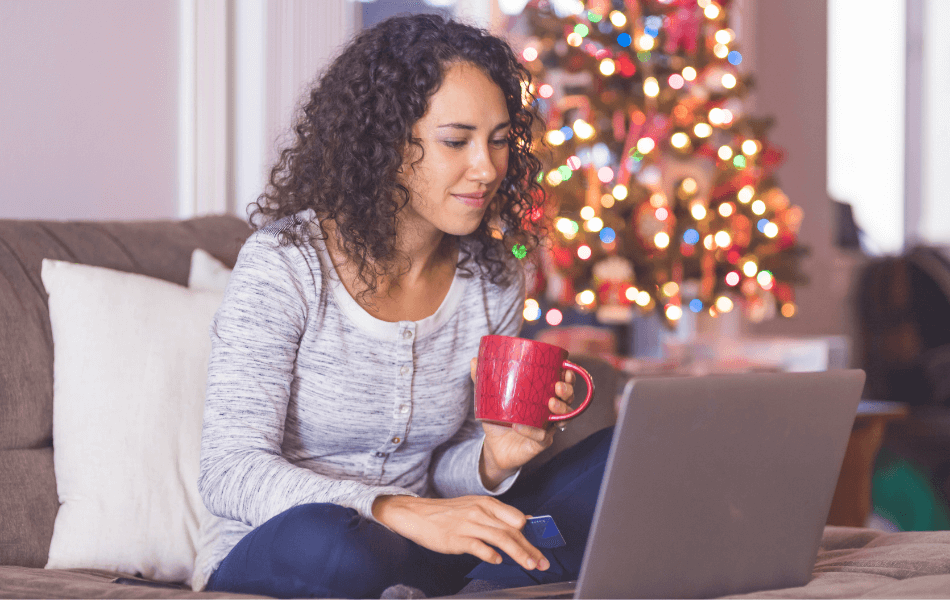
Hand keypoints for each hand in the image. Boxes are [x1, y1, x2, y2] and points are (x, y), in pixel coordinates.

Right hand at [372, 495, 549, 570]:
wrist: (417, 514)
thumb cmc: (447, 514)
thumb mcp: (474, 507)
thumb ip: (498, 515)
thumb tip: (524, 523)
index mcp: (486, 503)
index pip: (517, 518)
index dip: (531, 534)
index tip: (542, 546)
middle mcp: (480, 511)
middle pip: (512, 531)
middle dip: (531, 548)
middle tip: (543, 562)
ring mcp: (468, 524)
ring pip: (500, 538)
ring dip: (518, 553)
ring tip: (529, 565)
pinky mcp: (456, 538)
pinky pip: (478, 546)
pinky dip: (490, 554)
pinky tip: (497, 561)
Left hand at [470, 358, 575, 487]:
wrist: (494, 447)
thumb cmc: (498, 419)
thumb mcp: (490, 398)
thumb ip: (483, 380)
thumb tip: (472, 360)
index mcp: (542, 396)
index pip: (562, 383)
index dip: (568, 376)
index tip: (565, 369)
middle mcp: (549, 411)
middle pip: (568, 399)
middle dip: (568, 391)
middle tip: (558, 386)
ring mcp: (547, 427)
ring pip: (564, 418)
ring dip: (560, 408)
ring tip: (550, 402)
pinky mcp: (540, 443)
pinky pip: (542, 436)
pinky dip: (532, 430)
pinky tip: (519, 426)